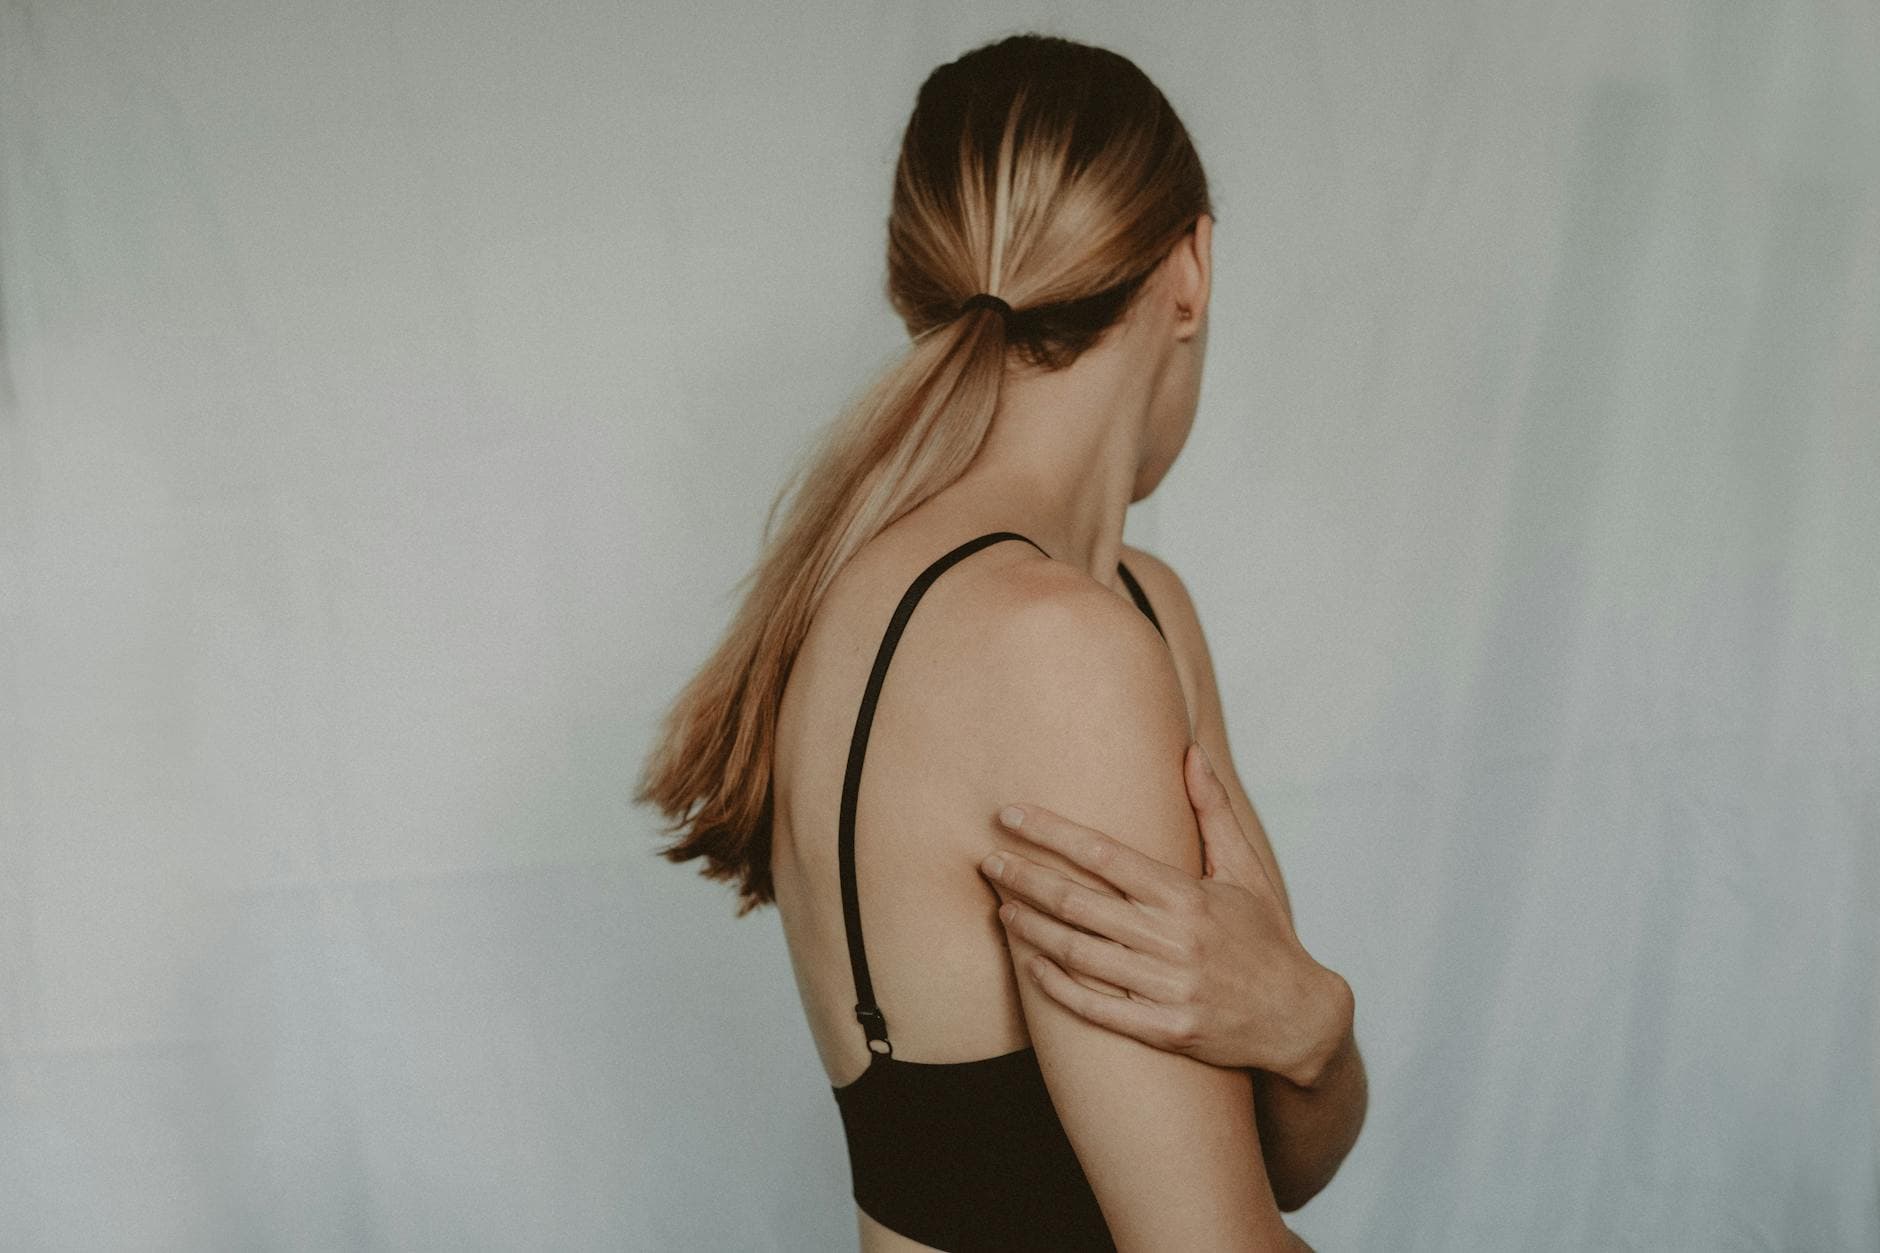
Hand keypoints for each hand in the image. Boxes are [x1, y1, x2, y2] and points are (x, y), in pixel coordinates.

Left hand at [980, 742, 1351, 1085]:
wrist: (1300, 1018)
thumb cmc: (1266, 936)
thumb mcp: (1246, 870)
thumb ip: (1213, 811)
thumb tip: (1190, 751)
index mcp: (1188, 895)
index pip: (1104, 854)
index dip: (1051, 832)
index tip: (1010, 815)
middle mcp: (1175, 939)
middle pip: (1079, 903)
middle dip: (1026, 879)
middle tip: (987, 860)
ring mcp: (1169, 989)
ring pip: (1079, 954)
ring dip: (1031, 929)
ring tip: (1000, 908)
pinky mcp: (1166, 1031)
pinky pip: (1097, 1010)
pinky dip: (1059, 987)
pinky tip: (1031, 965)